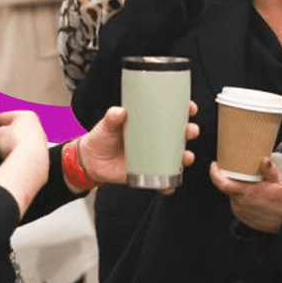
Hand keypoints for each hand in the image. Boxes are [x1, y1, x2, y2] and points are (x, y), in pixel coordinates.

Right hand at [0, 111, 49, 213]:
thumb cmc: (12, 144)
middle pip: (13, 129)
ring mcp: (41, 142)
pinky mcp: (41, 156)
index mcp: (26, 115)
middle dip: (2, 136)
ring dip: (9, 146)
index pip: (2, 116)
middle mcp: (37, 127)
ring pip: (19, 142)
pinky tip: (10, 161)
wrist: (29, 165)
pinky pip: (24, 154)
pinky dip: (17, 156)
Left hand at [78, 102, 199, 190]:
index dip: (183, 109)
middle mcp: (154, 137)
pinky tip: (176, 175)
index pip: (169, 113)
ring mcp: (153, 154)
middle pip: (178, 133)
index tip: (190, 107)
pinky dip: (173, 175)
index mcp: (147, 122)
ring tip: (186, 155)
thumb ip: (112, 117)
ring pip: (176, 153)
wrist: (92, 162)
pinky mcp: (149, 169)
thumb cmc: (101, 138)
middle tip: (190, 130)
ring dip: (186, 154)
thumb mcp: (106, 125)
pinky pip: (165, 172)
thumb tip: (119, 112)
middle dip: (189, 131)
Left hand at [209, 156, 281, 233]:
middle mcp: (241, 202)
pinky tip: (252, 197)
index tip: (214, 165)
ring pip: (232, 196)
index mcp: (248, 192)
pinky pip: (237, 204)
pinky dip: (241, 198)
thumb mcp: (281, 182)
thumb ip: (270, 170)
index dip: (214, 173)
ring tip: (251, 186)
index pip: (223, 183)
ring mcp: (240, 211)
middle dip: (231, 178)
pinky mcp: (242, 217)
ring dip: (238, 189)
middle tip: (239, 173)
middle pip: (227, 187)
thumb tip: (264, 160)